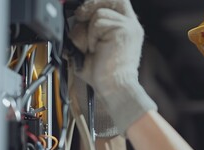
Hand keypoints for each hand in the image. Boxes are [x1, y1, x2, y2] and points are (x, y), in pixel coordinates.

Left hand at [68, 0, 156, 134]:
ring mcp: (129, 26)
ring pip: (99, 13)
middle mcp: (131, 25)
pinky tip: (97, 49)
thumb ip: (86, 30)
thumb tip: (72, 19)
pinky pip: (98, 23)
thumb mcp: (91, 46)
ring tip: (93, 48)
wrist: (114, 88)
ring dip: (88, 31)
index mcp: (126, 28)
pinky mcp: (124, 29)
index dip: (98, 2)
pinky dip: (91, 37)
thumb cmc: (103, 74)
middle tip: (80, 18)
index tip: (83, 12)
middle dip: (91, 6)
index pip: (116, 2)